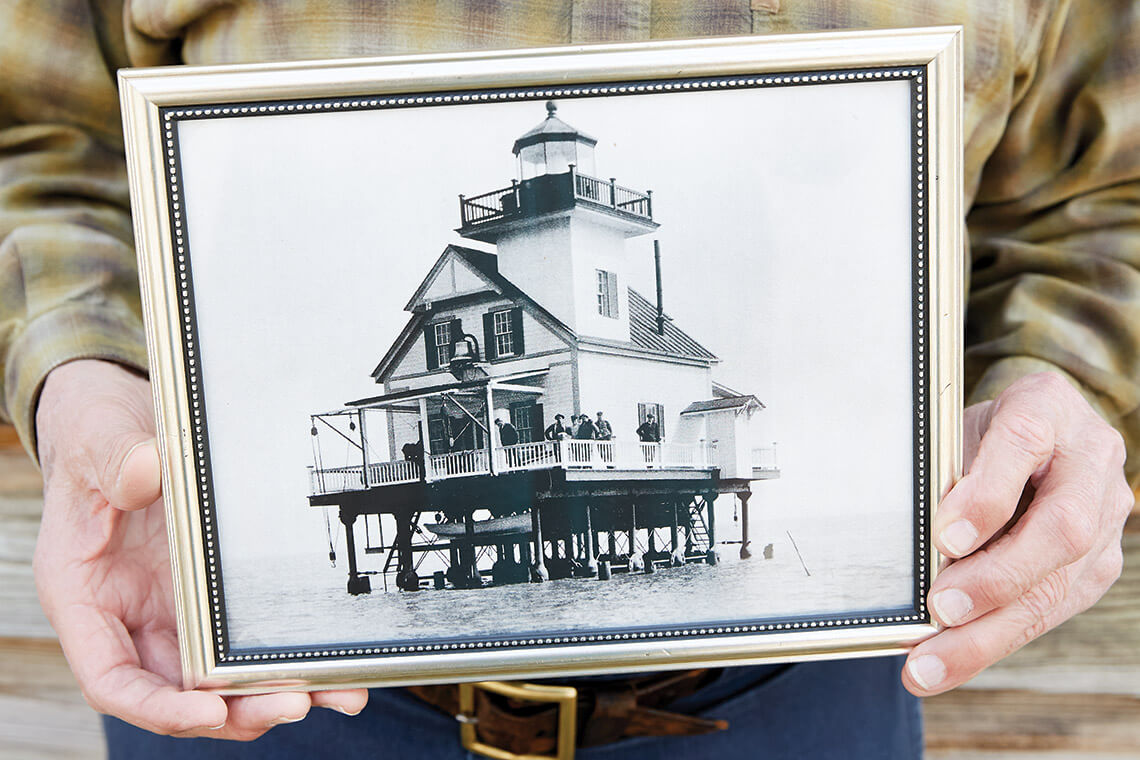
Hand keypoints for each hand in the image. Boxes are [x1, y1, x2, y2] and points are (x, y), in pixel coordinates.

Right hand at [33, 359, 367, 738]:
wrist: (122, 416)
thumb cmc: (95, 435)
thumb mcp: (96, 438)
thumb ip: (117, 461)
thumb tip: (146, 470)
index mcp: (85, 598)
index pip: (113, 681)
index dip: (160, 708)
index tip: (212, 712)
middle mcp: (129, 616)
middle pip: (179, 691)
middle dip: (236, 708)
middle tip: (294, 701)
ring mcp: (173, 608)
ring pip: (219, 676)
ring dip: (272, 691)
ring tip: (336, 694)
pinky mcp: (211, 594)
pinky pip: (245, 638)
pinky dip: (283, 656)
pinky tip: (330, 664)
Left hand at [903, 372, 1131, 695]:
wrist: (1034, 436)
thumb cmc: (978, 435)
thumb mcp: (953, 432)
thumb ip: (941, 474)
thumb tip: (910, 543)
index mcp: (1045, 405)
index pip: (1022, 442)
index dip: (987, 494)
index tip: (947, 538)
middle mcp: (1090, 456)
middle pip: (1060, 528)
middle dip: (995, 578)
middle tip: (939, 610)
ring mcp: (1106, 513)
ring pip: (1058, 582)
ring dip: (989, 631)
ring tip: (930, 663)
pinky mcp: (1099, 563)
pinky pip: (1050, 609)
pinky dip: (994, 639)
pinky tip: (951, 661)